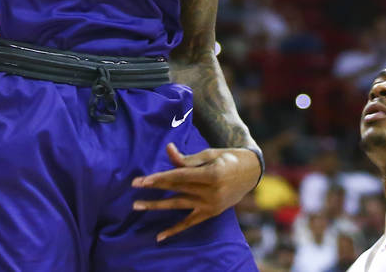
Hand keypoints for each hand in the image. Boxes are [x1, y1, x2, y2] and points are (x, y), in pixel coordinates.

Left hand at [131, 142, 260, 241]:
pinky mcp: (211, 213)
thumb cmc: (229, 158)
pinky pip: (190, 223)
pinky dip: (174, 230)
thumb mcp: (210, 153)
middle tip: (135, 186)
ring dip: (156, 206)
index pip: (180, 177)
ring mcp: (211, 205)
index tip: (143, 180)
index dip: (160, 177)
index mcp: (212, 174)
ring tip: (137, 205)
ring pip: (178, 206)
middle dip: (154, 187)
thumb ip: (188, 158)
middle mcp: (211, 192)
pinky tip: (159, 236)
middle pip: (176, 190)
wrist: (251, 172)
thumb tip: (168, 150)